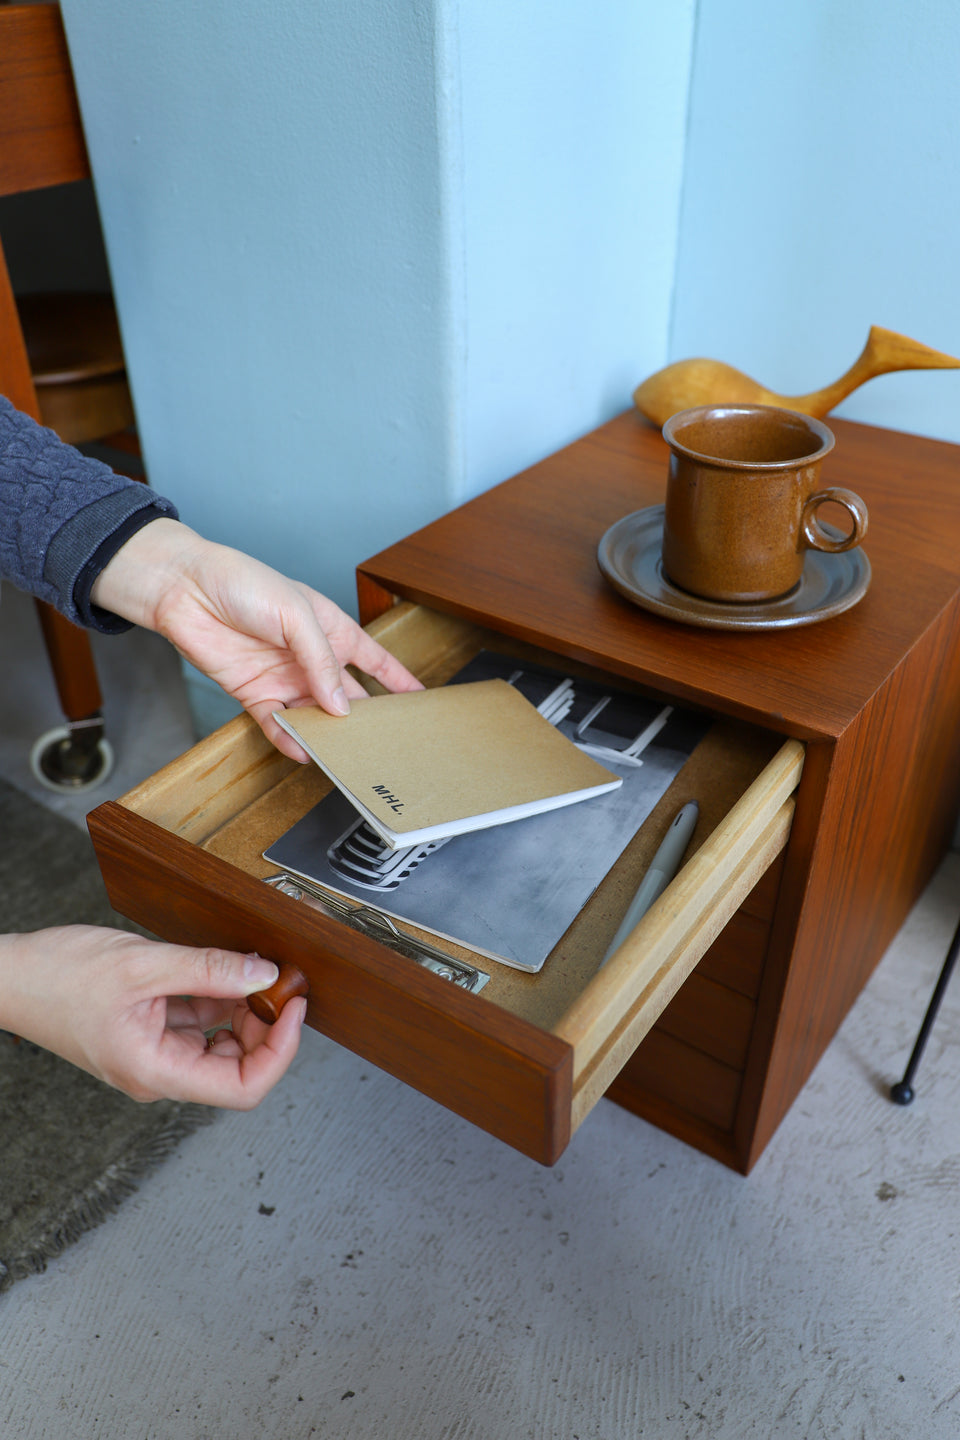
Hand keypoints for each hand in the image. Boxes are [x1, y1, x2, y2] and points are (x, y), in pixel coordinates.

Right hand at [0, 927, 304, 1107]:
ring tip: (251, 972)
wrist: (8, 977)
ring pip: (220, 1044)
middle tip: (279, 982)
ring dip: (244, 1010)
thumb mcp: (143, 964)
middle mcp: (158, 1072)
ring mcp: (154, 1054)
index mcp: (154, 1071)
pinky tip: (223, 973)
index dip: (280, 1051)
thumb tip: (263, 973)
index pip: (242, 1087)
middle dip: (266, 1026)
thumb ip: (209, 969)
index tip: (294, 1007)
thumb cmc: (56, 977)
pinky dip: (219, 1000)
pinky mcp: (150, 1033)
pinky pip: (198, 1024)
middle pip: (237, 1067)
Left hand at [90, 519, 422, 761]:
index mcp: (331, 629)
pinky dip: (290, 738)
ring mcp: (283, 677)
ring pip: (314, 715)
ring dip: (326, 735)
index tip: (419, 701)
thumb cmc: (244, 583)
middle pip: (346, 695)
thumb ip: (322, 662)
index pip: (374, 659)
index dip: (398, 680)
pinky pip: (278, 723)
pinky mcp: (254, 693)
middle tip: (382, 744)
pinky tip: (303, 751)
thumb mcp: (297, 615)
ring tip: (342, 756)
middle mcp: (310, 657)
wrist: (186, 589)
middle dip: (364, 719)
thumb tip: (341, 706)